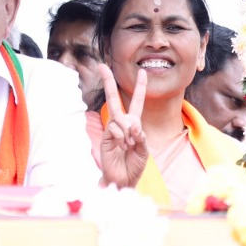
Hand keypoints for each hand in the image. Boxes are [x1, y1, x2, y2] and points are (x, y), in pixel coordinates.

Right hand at [97, 64, 147, 187]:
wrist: (122, 179)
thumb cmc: (134, 166)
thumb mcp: (144, 150)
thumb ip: (140, 136)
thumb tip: (132, 124)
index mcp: (134, 125)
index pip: (137, 103)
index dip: (140, 88)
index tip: (142, 72)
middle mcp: (121, 124)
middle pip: (114, 99)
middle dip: (107, 82)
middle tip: (101, 66)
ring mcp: (112, 129)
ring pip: (122, 119)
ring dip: (129, 134)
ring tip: (128, 146)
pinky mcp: (106, 136)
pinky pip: (116, 129)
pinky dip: (122, 138)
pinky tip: (121, 146)